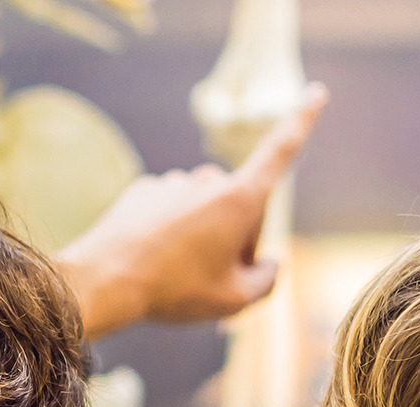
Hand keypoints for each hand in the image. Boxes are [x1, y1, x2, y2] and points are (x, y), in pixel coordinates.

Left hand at [60, 83, 328, 339]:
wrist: (103, 282)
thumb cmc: (174, 290)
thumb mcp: (234, 300)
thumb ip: (266, 280)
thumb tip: (269, 264)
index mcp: (239, 199)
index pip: (280, 152)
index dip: (302, 122)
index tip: (316, 92)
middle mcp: (208, 180)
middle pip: (241, 206)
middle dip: (237, 236)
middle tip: (215, 277)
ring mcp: (174, 182)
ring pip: (204, 210)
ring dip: (203, 235)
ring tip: (178, 272)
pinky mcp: (145, 190)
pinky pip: (172, 211)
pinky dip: (170, 232)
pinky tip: (153, 257)